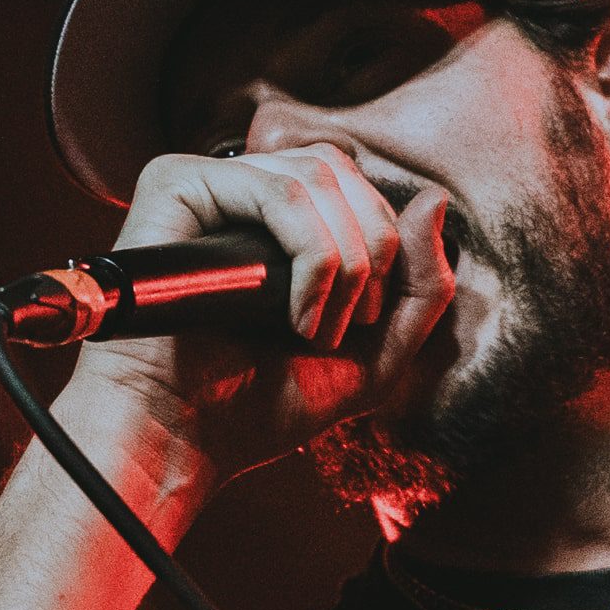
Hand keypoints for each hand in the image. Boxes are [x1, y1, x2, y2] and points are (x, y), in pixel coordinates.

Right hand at [63, 144, 454, 485]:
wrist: (184, 439)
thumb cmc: (265, 403)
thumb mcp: (376, 352)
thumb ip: (422, 284)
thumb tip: (434, 198)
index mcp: (280, 214)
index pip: (357, 183)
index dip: (387, 245)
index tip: (366, 324)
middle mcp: (241, 187)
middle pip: (342, 169)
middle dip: (373, 252)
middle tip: (347, 328)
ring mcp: (207, 181)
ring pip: (317, 177)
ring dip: (344, 263)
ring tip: (315, 331)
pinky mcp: (175, 184)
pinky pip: (278, 193)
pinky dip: (311, 256)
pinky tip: (294, 315)